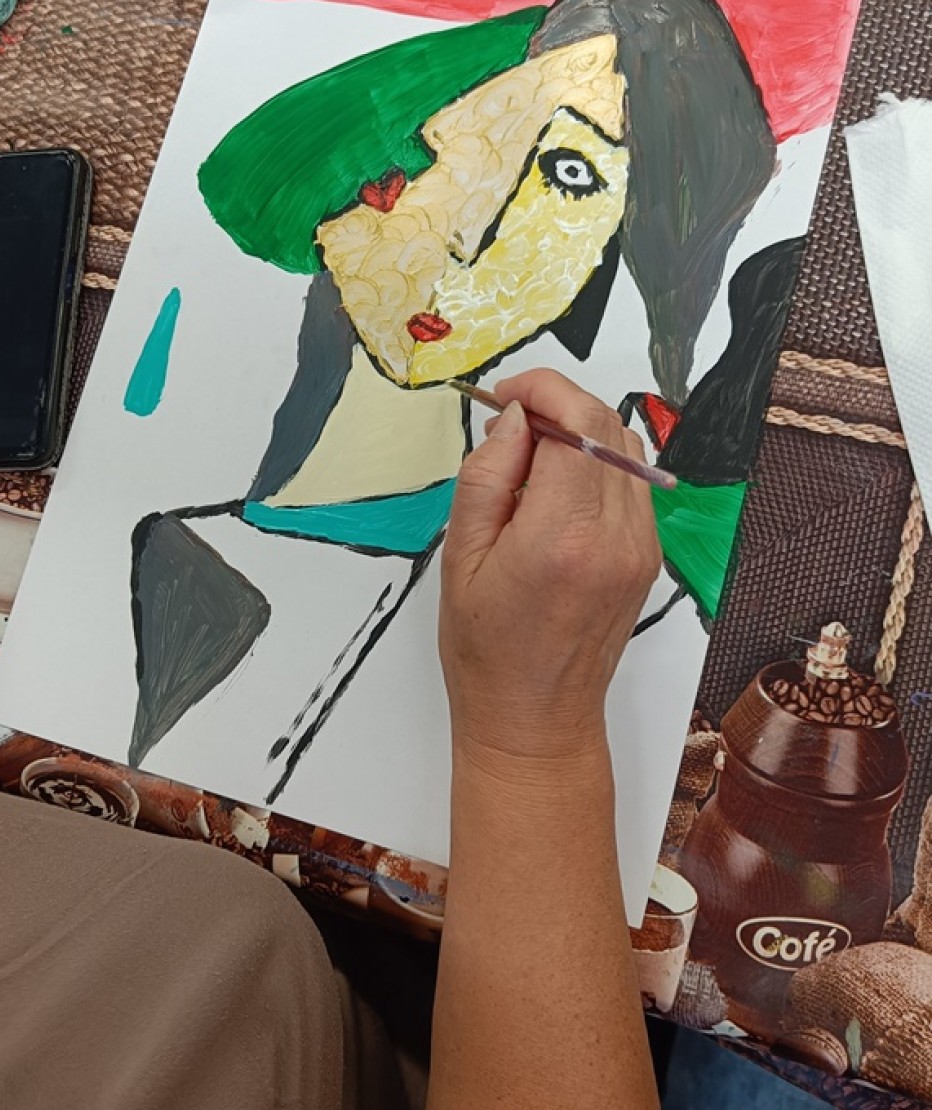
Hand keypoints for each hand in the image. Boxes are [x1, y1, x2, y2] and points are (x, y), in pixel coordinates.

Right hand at [439, 369, 661, 772]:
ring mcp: (640, 548)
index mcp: (563, 537)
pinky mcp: (647, 557)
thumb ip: (487, 476)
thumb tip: (513, 418)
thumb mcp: (461, 556)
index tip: (507, 396)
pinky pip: (631, 484)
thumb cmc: (486, 650)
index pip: (578, 423)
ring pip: (626, 450)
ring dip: (580, 433)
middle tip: (510, 424)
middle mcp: (615, 537)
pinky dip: (597, 466)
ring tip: (530, 461)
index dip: (543, 390)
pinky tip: (555, 491)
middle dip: (558, 406)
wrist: (535, 719)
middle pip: (608, 426)